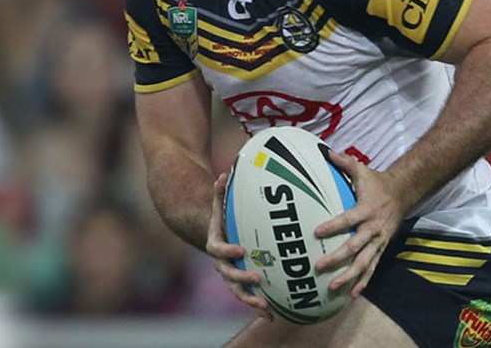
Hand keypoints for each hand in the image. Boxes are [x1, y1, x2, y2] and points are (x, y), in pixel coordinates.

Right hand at [208, 172, 271, 319]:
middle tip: (256, 278)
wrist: (217, 237)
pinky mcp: (242, 285)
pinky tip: (274, 316)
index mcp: (216, 246)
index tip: (241, 250)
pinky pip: (250, 298)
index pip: (219, 250)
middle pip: (228, 275)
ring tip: (265, 306)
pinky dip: (260, 307)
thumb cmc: (222, 219)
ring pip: (238, 292)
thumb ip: (220, 193)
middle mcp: (222, 265)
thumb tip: (224, 175)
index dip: (229, 251)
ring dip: (251, 300)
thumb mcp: (219, 205)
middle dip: (242, 278)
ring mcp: (231, 276)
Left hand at [313, 151, 407, 298]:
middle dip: (337, 258)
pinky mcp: (381, 248)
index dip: (333, 226)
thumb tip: (325, 152)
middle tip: (318, 266)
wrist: (403, 194)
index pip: (347, 219)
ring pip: (364, 262)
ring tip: (333, 286)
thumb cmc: (377, 183)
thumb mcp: (362, 170)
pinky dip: (363, 281)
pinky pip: (372, 268)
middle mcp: (373, 228)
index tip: (316, 232)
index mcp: (366, 210)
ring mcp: (378, 241)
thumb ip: (344, 162)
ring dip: (349, 276)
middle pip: (355, 247)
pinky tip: (353, 294)